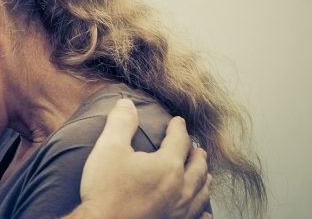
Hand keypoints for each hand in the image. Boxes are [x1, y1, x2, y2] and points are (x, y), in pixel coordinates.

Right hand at [74, 99, 211, 218]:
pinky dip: (203, 212)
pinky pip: (196, 218)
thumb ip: (120, 123)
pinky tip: (206, 213)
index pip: (179, 140)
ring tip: (205, 173)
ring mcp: (179, 211)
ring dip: (204, 179)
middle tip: (196, 147)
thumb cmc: (106, 189)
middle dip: (197, 154)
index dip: (179, 128)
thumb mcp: (108, 148)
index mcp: (168, 166)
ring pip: (200, 192)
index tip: (177, 121)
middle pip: (197, 166)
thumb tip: (127, 103)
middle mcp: (180, 188)